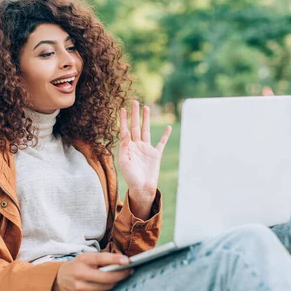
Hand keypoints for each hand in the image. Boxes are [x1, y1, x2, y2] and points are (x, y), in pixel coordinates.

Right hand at [52, 253, 132, 290]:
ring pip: (107, 287)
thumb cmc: (78, 265)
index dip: (114, 260)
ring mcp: (82, 288)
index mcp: (82, 261)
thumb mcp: (86, 257)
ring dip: (116, 281)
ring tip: (122, 275)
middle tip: (130, 270)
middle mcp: (80, 274)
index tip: (127, 261)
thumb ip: (101, 259)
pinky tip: (111, 283)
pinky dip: (109, 288)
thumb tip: (121, 262)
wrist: (62, 278)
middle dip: (121, 274)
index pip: (100, 259)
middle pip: (106, 277)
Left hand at [119, 101, 171, 218]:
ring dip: (147, 119)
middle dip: (135, 115)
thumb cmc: (130, 177)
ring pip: (147, 130)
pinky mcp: (156, 154)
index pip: (125, 130)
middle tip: (134, 102)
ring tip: (146, 108)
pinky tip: (168, 127)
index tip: (122, 109)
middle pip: (136, 126)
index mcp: (127, 147)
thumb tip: (126, 132)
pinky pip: (161, 143)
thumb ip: (124, 146)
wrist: (141, 188)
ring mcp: (147, 149)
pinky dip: (165, 135)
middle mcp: (137, 146)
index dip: (123, 120)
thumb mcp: (124, 161)